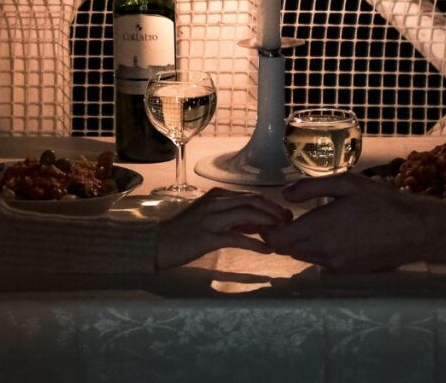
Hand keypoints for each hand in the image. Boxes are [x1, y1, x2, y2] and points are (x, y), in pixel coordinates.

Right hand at [155, 188, 292, 269]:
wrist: (156, 244)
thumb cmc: (182, 233)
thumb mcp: (209, 219)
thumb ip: (232, 219)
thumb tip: (258, 224)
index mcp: (217, 196)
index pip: (251, 196)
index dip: (271, 205)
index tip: (284, 215)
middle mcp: (216, 202)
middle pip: (253, 202)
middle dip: (275, 211)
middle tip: (289, 223)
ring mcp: (212, 218)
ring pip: (248, 215)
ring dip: (269, 224)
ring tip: (283, 234)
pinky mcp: (208, 236)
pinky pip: (238, 238)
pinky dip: (256, 243)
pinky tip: (268, 250)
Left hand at [263, 173, 439, 271]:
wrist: (415, 231)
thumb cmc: (382, 201)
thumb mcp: (347, 184)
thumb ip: (311, 188)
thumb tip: (285, 194)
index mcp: (321, 227)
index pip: (278, 239)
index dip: (269, 230)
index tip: (274, 217)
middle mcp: (324, 250)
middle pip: (288, 249)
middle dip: (283, 235)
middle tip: (291, 217)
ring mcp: (335, 265)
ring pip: (304, 256)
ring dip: (300, 243)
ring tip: (312, 224)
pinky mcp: (347, 272)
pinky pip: (321, 262)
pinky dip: (317, 250)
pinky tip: (333, 235)